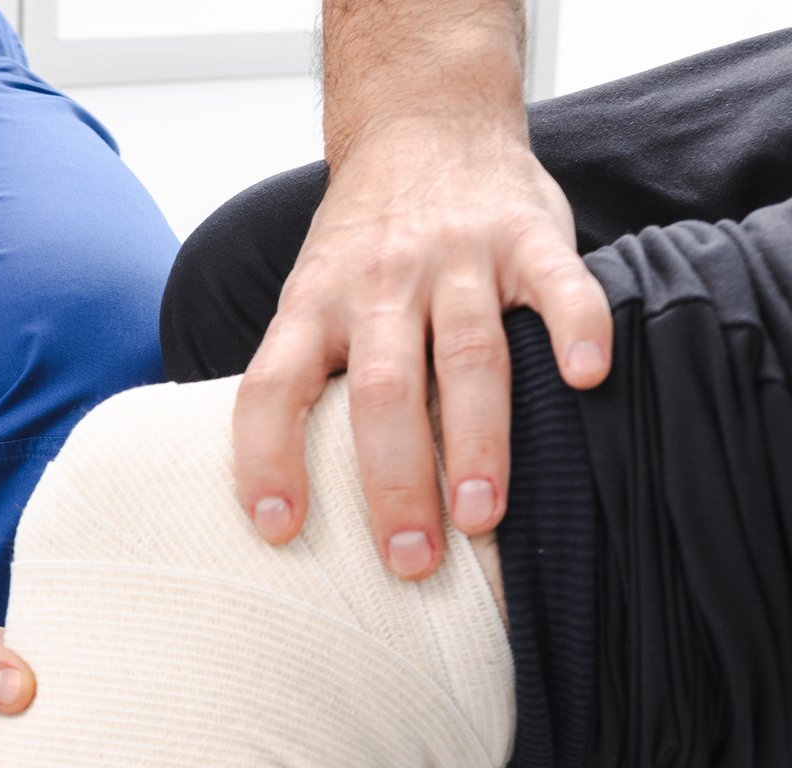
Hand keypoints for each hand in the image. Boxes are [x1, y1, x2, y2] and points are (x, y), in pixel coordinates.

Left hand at [232, 124, 612, 577]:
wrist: (421, 122)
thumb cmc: (362, 243)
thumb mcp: (309, 295)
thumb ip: (305, 375)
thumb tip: (285, 500)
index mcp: (311, 304)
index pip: (270, 386)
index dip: (266, 458)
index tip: (278, 528)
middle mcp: (378, 281)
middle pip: (381, 390)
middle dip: (395, 481)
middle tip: (410, 561)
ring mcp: (456, 257)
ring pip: (467, 356)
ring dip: (478, 443)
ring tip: (482, 518)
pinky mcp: (529, 234)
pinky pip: (559, 285)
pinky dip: (577, 329)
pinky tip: (586, 380)